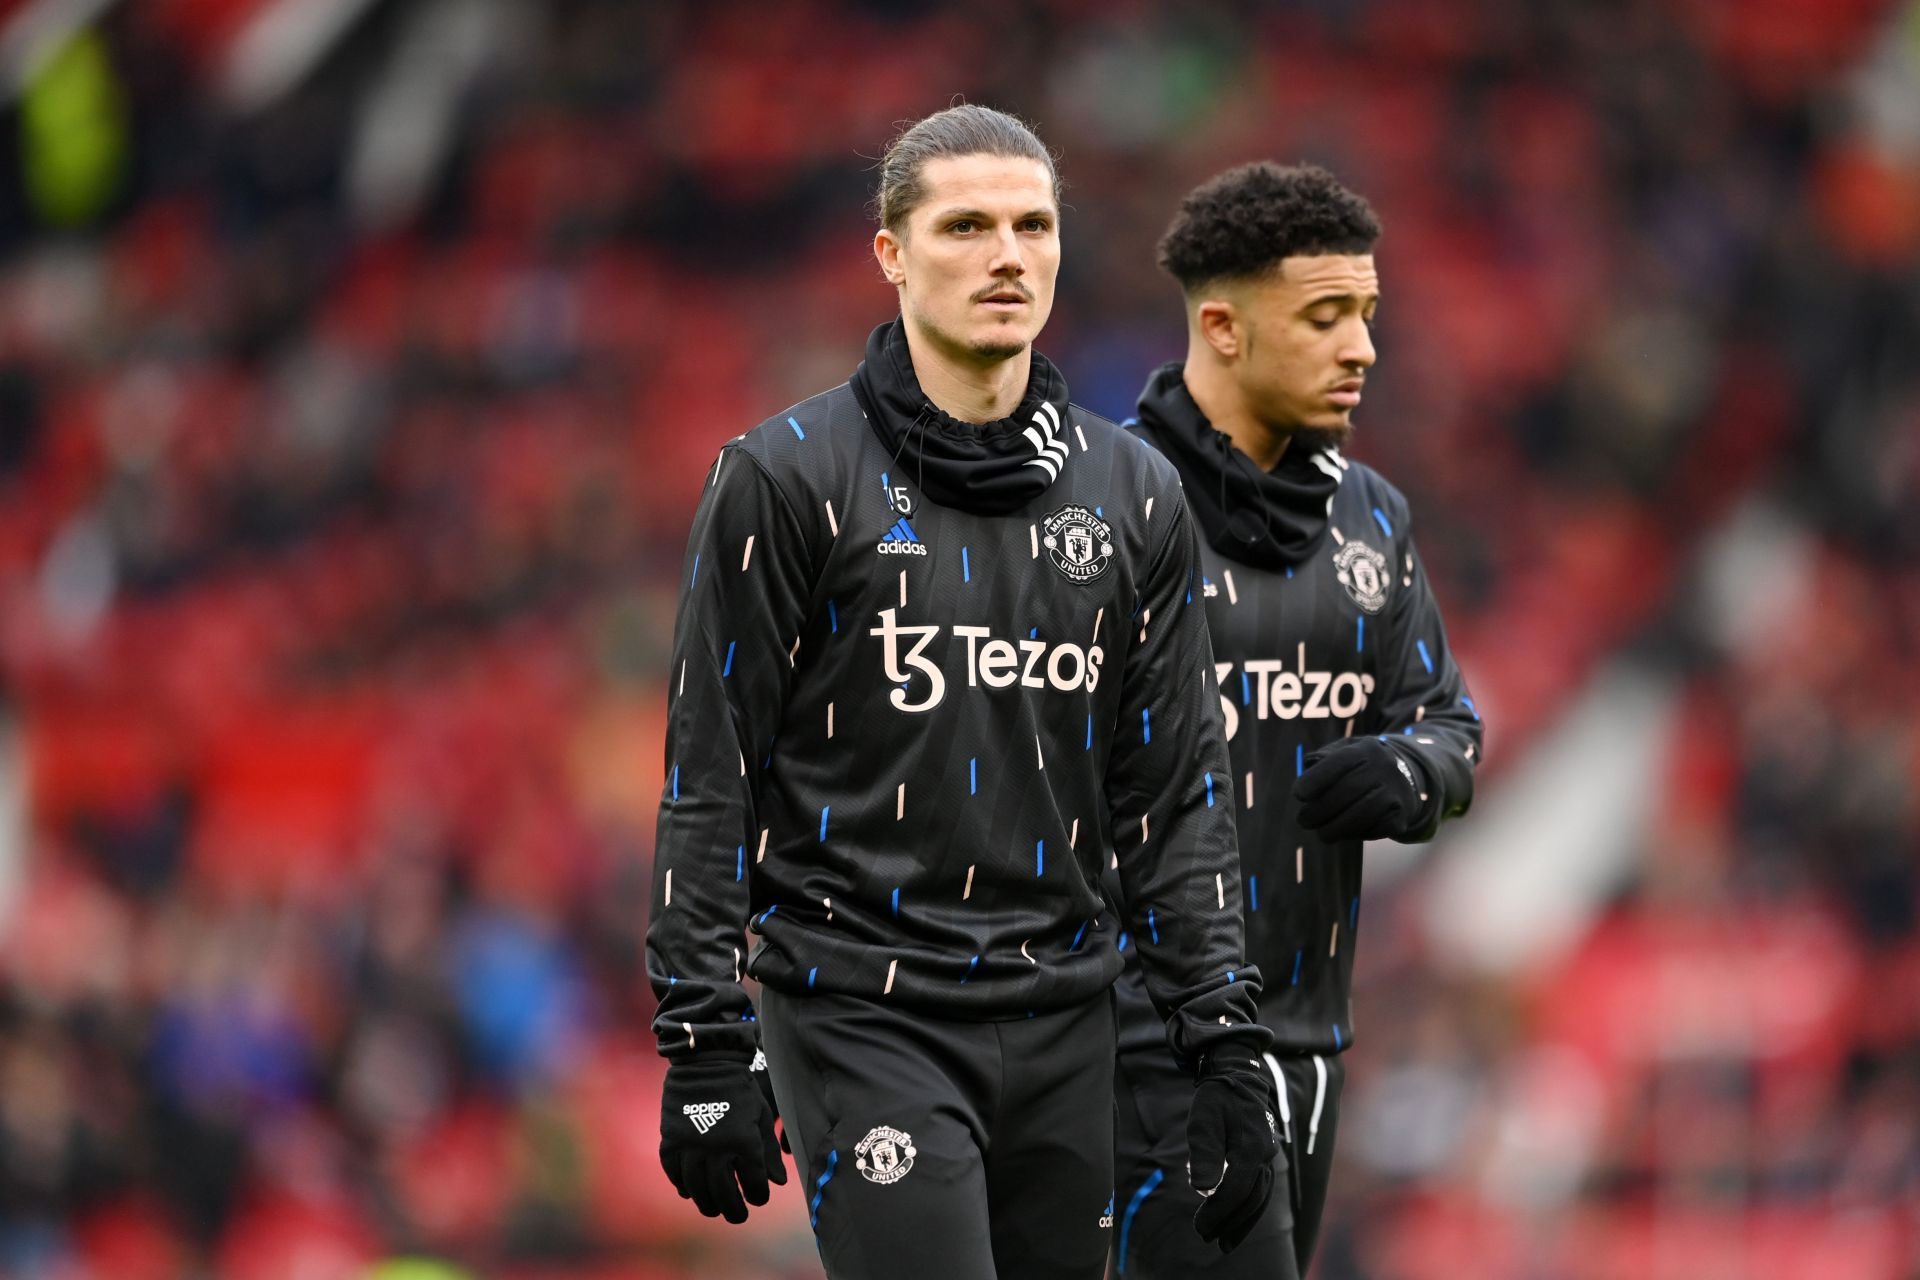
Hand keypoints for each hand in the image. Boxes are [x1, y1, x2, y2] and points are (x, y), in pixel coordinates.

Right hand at [660, 1051, 787, 1221]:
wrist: (707, 1062)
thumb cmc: (740, 1089)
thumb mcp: (761, 1116)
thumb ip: (770, 1151)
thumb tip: (778, 1183)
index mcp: (744, 1141)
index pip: (753, 1182)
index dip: (757, 1195)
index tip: (758, 1198)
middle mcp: (717, 1148)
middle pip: (724, 1193)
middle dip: (733, 1209)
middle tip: (738, 1217)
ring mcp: (691, 1145)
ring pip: (697, 1188)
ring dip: (706, 1203)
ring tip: (714, 1209)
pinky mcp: (671, 1139)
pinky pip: (674, 1172)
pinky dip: (681, 1185)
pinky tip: (689, 1192)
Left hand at [1186, 1053, 1280, 1251]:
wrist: (1236, 1075)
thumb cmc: (1215, 1098)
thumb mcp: (1202, 1122)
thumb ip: (1204, 1155)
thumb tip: (1204, 1190)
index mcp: (1251, 1147)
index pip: (1236, 1191)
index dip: (1218, 1213)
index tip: (1199, 1228)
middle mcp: (1265, 1154)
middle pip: (1251, 1199)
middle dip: (1230, 1223)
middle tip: (1208, 1239)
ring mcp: (1268, 1155)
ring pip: (1261, 1197)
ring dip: (1244, 1221)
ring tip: (1226, 1243)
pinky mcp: (1265, 1155)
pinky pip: (1262, 1187)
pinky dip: (1251, 1207)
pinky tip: (1238, 1217)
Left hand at [1293, 736, 1423, 841]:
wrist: (1404, 779)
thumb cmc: (1359, 767)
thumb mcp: (1343, 753)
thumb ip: (1321, 762)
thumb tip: (1302, 784)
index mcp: (1366, 749)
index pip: (1338, 762)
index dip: (1315, 780)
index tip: (1298, 794)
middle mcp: (1384, 768)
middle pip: (1348, 790)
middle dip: (1319, 810)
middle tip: (1303, 820)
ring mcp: (1395, 793)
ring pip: (1360, 815)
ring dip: (1333, 828)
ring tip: (1320, 832)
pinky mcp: (1399, 818)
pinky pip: (1371, 830)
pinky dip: (1352, 834)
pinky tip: (1343, 831)